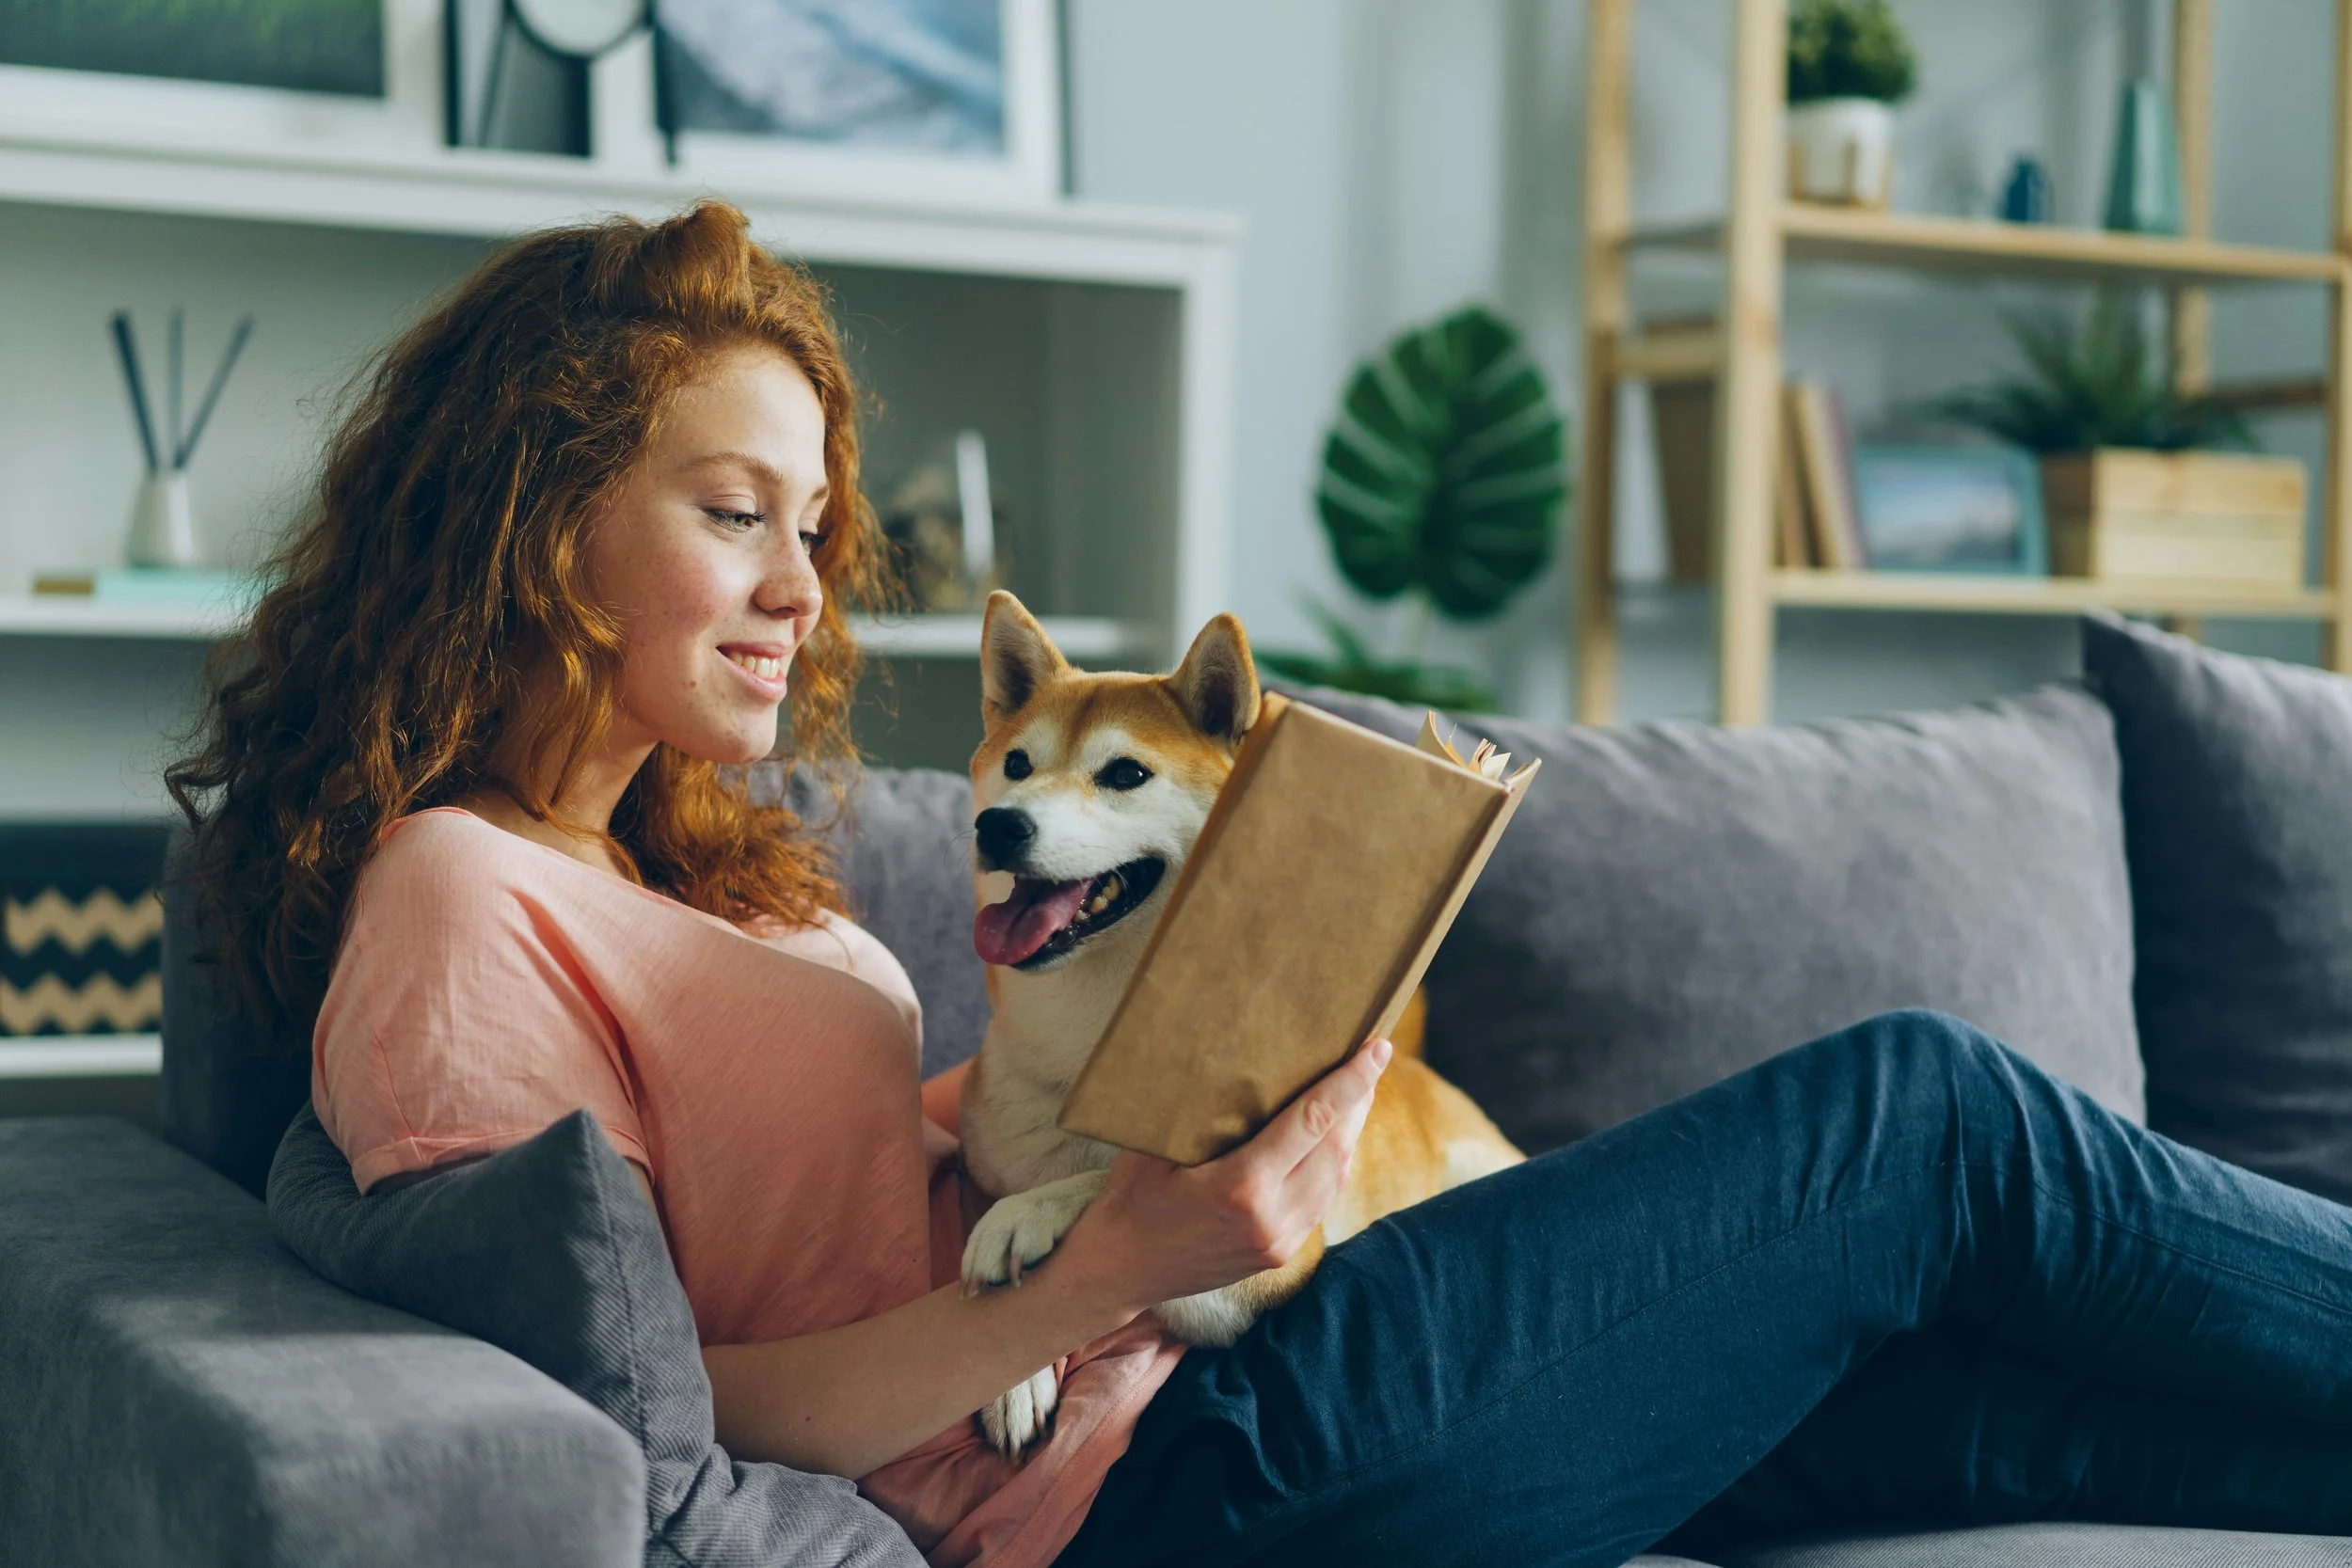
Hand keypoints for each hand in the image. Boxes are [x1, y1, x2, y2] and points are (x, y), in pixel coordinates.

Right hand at [1060, 1036, 1392, 1316]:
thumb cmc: (1130, 1200)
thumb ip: (1203, 1112)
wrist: (1120, 1272)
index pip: (1313, 1122)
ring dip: (1351, 1131)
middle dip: (1359, 1099)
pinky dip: (1334, 1162)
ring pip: (1336, 1176)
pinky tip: (1332, 1137)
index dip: (1350, 1083)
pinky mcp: (1280, 1253)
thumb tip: (1241, 1057)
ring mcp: (1280, 1242)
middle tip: (1371, 1057)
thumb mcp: (1156, 1146)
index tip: (1376, 1049)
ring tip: (1357, 1089)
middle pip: (1336, 1147)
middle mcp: (1271, 1219)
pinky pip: (1322, 1200)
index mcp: (1241, 1187)